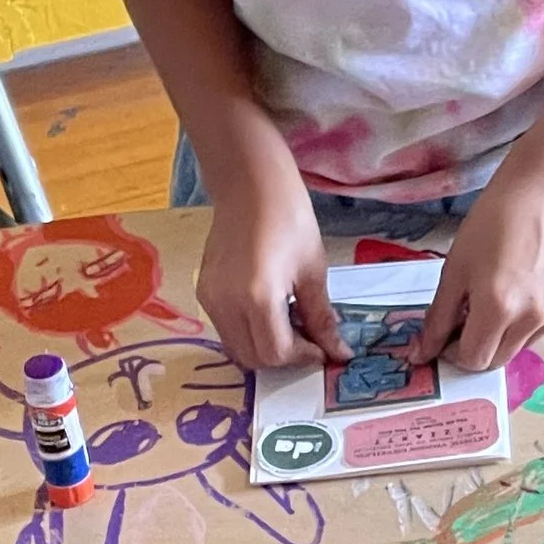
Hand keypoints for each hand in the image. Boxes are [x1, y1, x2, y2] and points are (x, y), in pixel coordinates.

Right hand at [195, 150, 346, 370]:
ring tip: (290, 324)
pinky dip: (249, 333)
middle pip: (253, 358)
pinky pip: (226, 328)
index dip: (303, 357)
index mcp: (258, 297)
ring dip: (265, 348)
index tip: (323, 347)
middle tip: (309, 340)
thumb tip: (339, 353)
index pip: (277, 353)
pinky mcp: (204, 292)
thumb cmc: (290, 218)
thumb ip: (321, 318)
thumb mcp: (313, 270)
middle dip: (285, 358)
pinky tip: (270, 311)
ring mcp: (210, 299)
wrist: (250, 184)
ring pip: (237, 348)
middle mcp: (226, 304)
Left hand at [415, 161, 543, 371]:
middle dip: (476, 347)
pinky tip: (523, 289)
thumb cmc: (490, 226)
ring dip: (501, 335)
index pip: (473, 360)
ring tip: (498, 297)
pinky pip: (540, 330)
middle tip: (468, 318)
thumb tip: (420, 356)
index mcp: (498, 308)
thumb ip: (437, 319)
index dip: (453, 352)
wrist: (540, 197)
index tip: (447, 334)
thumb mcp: (454, 271)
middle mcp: (532, 318)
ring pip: (518, 347)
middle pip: (496, 361)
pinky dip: (525, 322)